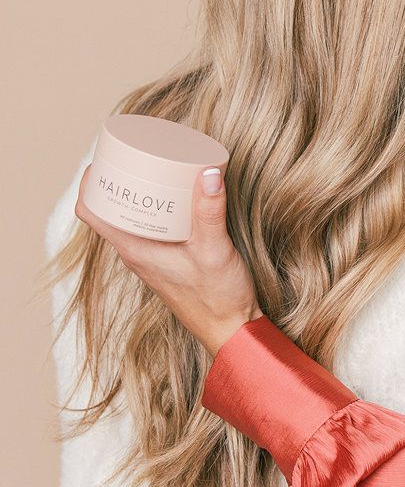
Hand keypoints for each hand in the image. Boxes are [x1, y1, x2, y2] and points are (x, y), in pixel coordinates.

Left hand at [75, 165, 261, 356]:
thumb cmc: (218, 299)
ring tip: (155, 170)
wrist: (231, 332)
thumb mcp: (215, 251)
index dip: (90, 182)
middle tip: (134, 155)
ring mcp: (151, 259)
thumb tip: (207, 172)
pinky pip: (152, 229)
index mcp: (135, 250)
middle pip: (110, 211)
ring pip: (131, 220)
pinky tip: (178, 200)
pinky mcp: (168, 262)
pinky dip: (157, 209)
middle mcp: (137, 254)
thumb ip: (210, 212)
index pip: (90, 212)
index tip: (104, 158)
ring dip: (138, 195)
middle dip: (117, 180)